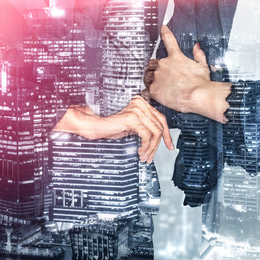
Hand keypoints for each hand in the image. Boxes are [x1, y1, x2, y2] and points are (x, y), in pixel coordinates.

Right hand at [54, 96, 172, 163]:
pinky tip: (140, 152)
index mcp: (140, 103)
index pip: (160, 118)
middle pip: (160, 125)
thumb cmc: (106, 125)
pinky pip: (147, 135)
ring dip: (151, 148)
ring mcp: (136, 109)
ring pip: (155, 132)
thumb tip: (157, 138)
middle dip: (159, 144)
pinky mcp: (132, 117)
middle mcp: (140, 103)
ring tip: (144, 157)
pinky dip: (146, 147)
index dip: (166, 134)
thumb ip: (143, 126)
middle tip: (152, 156)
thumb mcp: (129, 126)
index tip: (169, 146)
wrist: (90, 123)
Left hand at [147, 26, 231, 122]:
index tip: (161, 27)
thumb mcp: (203, 65)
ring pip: (148, 76)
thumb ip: (198, 54)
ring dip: (151, 80)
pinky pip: (146, 90)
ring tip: (161, 88)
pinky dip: (149, 93)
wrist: (197, 95)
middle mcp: (163, 64)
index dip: (164, 32)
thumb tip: (196, 47)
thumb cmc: (201, 82)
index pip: (169, 40)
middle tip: (164, 78)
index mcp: (175, 57)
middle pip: (153, 63)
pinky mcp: (154, 89)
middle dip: (156, 69)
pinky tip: (154, 96)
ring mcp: (157, 76)